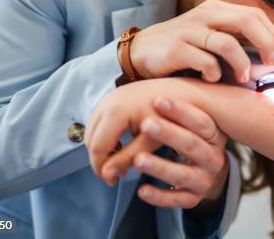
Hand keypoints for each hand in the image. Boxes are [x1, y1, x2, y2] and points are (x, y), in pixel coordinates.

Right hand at [84, 78, 205, 183]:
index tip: (112, 182)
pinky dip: (105, 136)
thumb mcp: (150, 141)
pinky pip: (100, 121)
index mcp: (115, 111)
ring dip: (102, 148)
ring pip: (93, 130)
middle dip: (100, 159)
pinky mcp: (113, 96)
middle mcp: (107, 101)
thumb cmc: (171, 116)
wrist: (183, 91)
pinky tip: (121, 146)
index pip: (97, 147)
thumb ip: (127, 158)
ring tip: (120, 161)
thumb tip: (107, 176)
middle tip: (115, 175)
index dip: (101, 169)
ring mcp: (109, 97)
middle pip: (90, 139)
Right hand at [130, 0, 273, 81]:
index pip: (253, 14)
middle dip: (265, 43)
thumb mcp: (208, 35)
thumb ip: (233, 40)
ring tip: (245, 78)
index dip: (273, 32)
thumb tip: (268, 56)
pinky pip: (203, 60)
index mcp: (215, 9)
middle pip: (245, 21)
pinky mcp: (174, 48)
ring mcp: (188, 30)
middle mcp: (204, 15)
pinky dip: (214, 72)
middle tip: (273, 63)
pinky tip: (214, 79)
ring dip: (242, 63)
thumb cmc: (182, 47)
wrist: (140, 52)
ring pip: (226, 42)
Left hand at [132, 97, 228, 206]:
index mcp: (215, 136)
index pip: (202, 122)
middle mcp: (214, 158)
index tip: (158, 99)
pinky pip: (177, 201)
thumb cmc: (194, 140)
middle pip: (191, 146)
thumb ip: (179, 115)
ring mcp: (205, 180)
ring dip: (160, 166)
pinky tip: (141, 190)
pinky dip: (159, 197)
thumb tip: (154, 93)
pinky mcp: (194, 199)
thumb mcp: (194, 126)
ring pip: (183, 175)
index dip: (181, 111)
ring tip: (138, 159)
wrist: (210, 173)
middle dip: (168, 134)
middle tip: (146, 124)